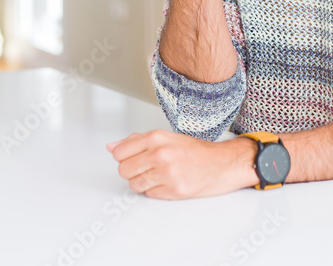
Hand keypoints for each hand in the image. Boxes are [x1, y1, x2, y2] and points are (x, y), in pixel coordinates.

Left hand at [106, 130, 258, 199]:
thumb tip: (111, 147)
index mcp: (157, 137)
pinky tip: (168, 182)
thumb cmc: (195, 151)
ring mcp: (167, 173)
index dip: (124, 157)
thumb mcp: (165, 138)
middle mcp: (161, 154)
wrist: (221, 164)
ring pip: (134, 184)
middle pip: (124, 170)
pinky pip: (149, 194)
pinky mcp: (174, 190)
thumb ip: (136, 141)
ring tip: (159, 176)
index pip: (120, 152)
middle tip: (148, 168)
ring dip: (143, 183)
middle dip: (133, 171)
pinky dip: (156, 191)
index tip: (134, 158)